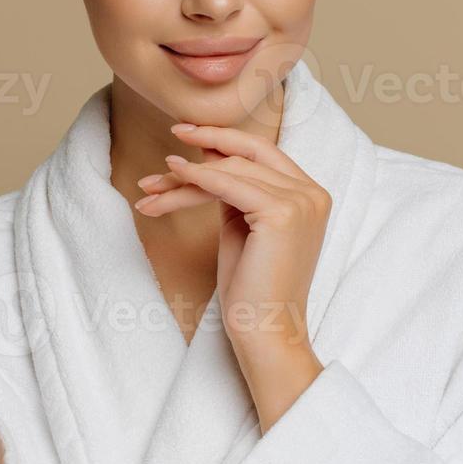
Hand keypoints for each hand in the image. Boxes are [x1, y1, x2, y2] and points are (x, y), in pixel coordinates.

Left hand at [134, 123, 330, 427]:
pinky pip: (227, 185)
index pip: (263, 151)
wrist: (265, 331)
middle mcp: (312, 193)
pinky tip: (172, 172)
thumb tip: (208, 153)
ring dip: (184, 176)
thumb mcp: (242, 226)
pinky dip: (196, 178)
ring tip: (150, 186)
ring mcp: (301, 201)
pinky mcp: (282, 213)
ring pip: (230, 172)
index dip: (224, 137)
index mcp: (310, 194)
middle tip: (170, 134)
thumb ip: (235, 189)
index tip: (187, 132)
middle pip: (246, 157)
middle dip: (205, 143)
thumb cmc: (250, 287)